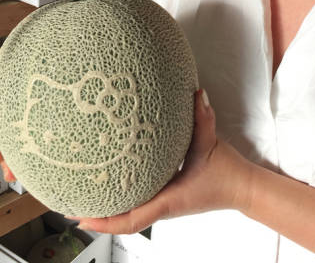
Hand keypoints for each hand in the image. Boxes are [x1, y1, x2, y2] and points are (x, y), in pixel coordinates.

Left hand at [69, 89, 252, 234]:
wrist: (243, 188)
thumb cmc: (226, 173)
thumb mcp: (211, 144)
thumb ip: (203, 118)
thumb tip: (196, 93)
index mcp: (169, 199)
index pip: (131, 220)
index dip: (104, 222)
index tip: (80, 217)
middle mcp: (163, 205)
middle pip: (123, 220)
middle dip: (96, 217)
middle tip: (71, 204)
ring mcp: (166, 203)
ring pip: (131, 213)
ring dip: (108, 209)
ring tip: (85, 196)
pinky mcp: (169, 196)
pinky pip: (141, 202)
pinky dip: (124, 199)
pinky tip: (114, 184)